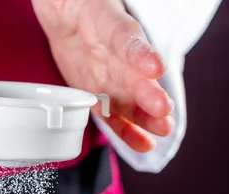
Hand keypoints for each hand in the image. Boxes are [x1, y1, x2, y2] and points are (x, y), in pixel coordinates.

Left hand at [32, 0, 174, 152]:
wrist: (66, 13)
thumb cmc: (70, 1)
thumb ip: (68, 2)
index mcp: (111, 23)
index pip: (126, 37)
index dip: (140, 53)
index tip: (155, 68)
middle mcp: (117, 53)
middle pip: (133, 75)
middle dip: (148, 94)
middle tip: (163, 110)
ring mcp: (110, 75)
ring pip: (129, 98)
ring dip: (145, 116)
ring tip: (161, 130)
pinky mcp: (98, 93)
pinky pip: (113, 114)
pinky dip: (127, 130)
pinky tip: (144, 144)